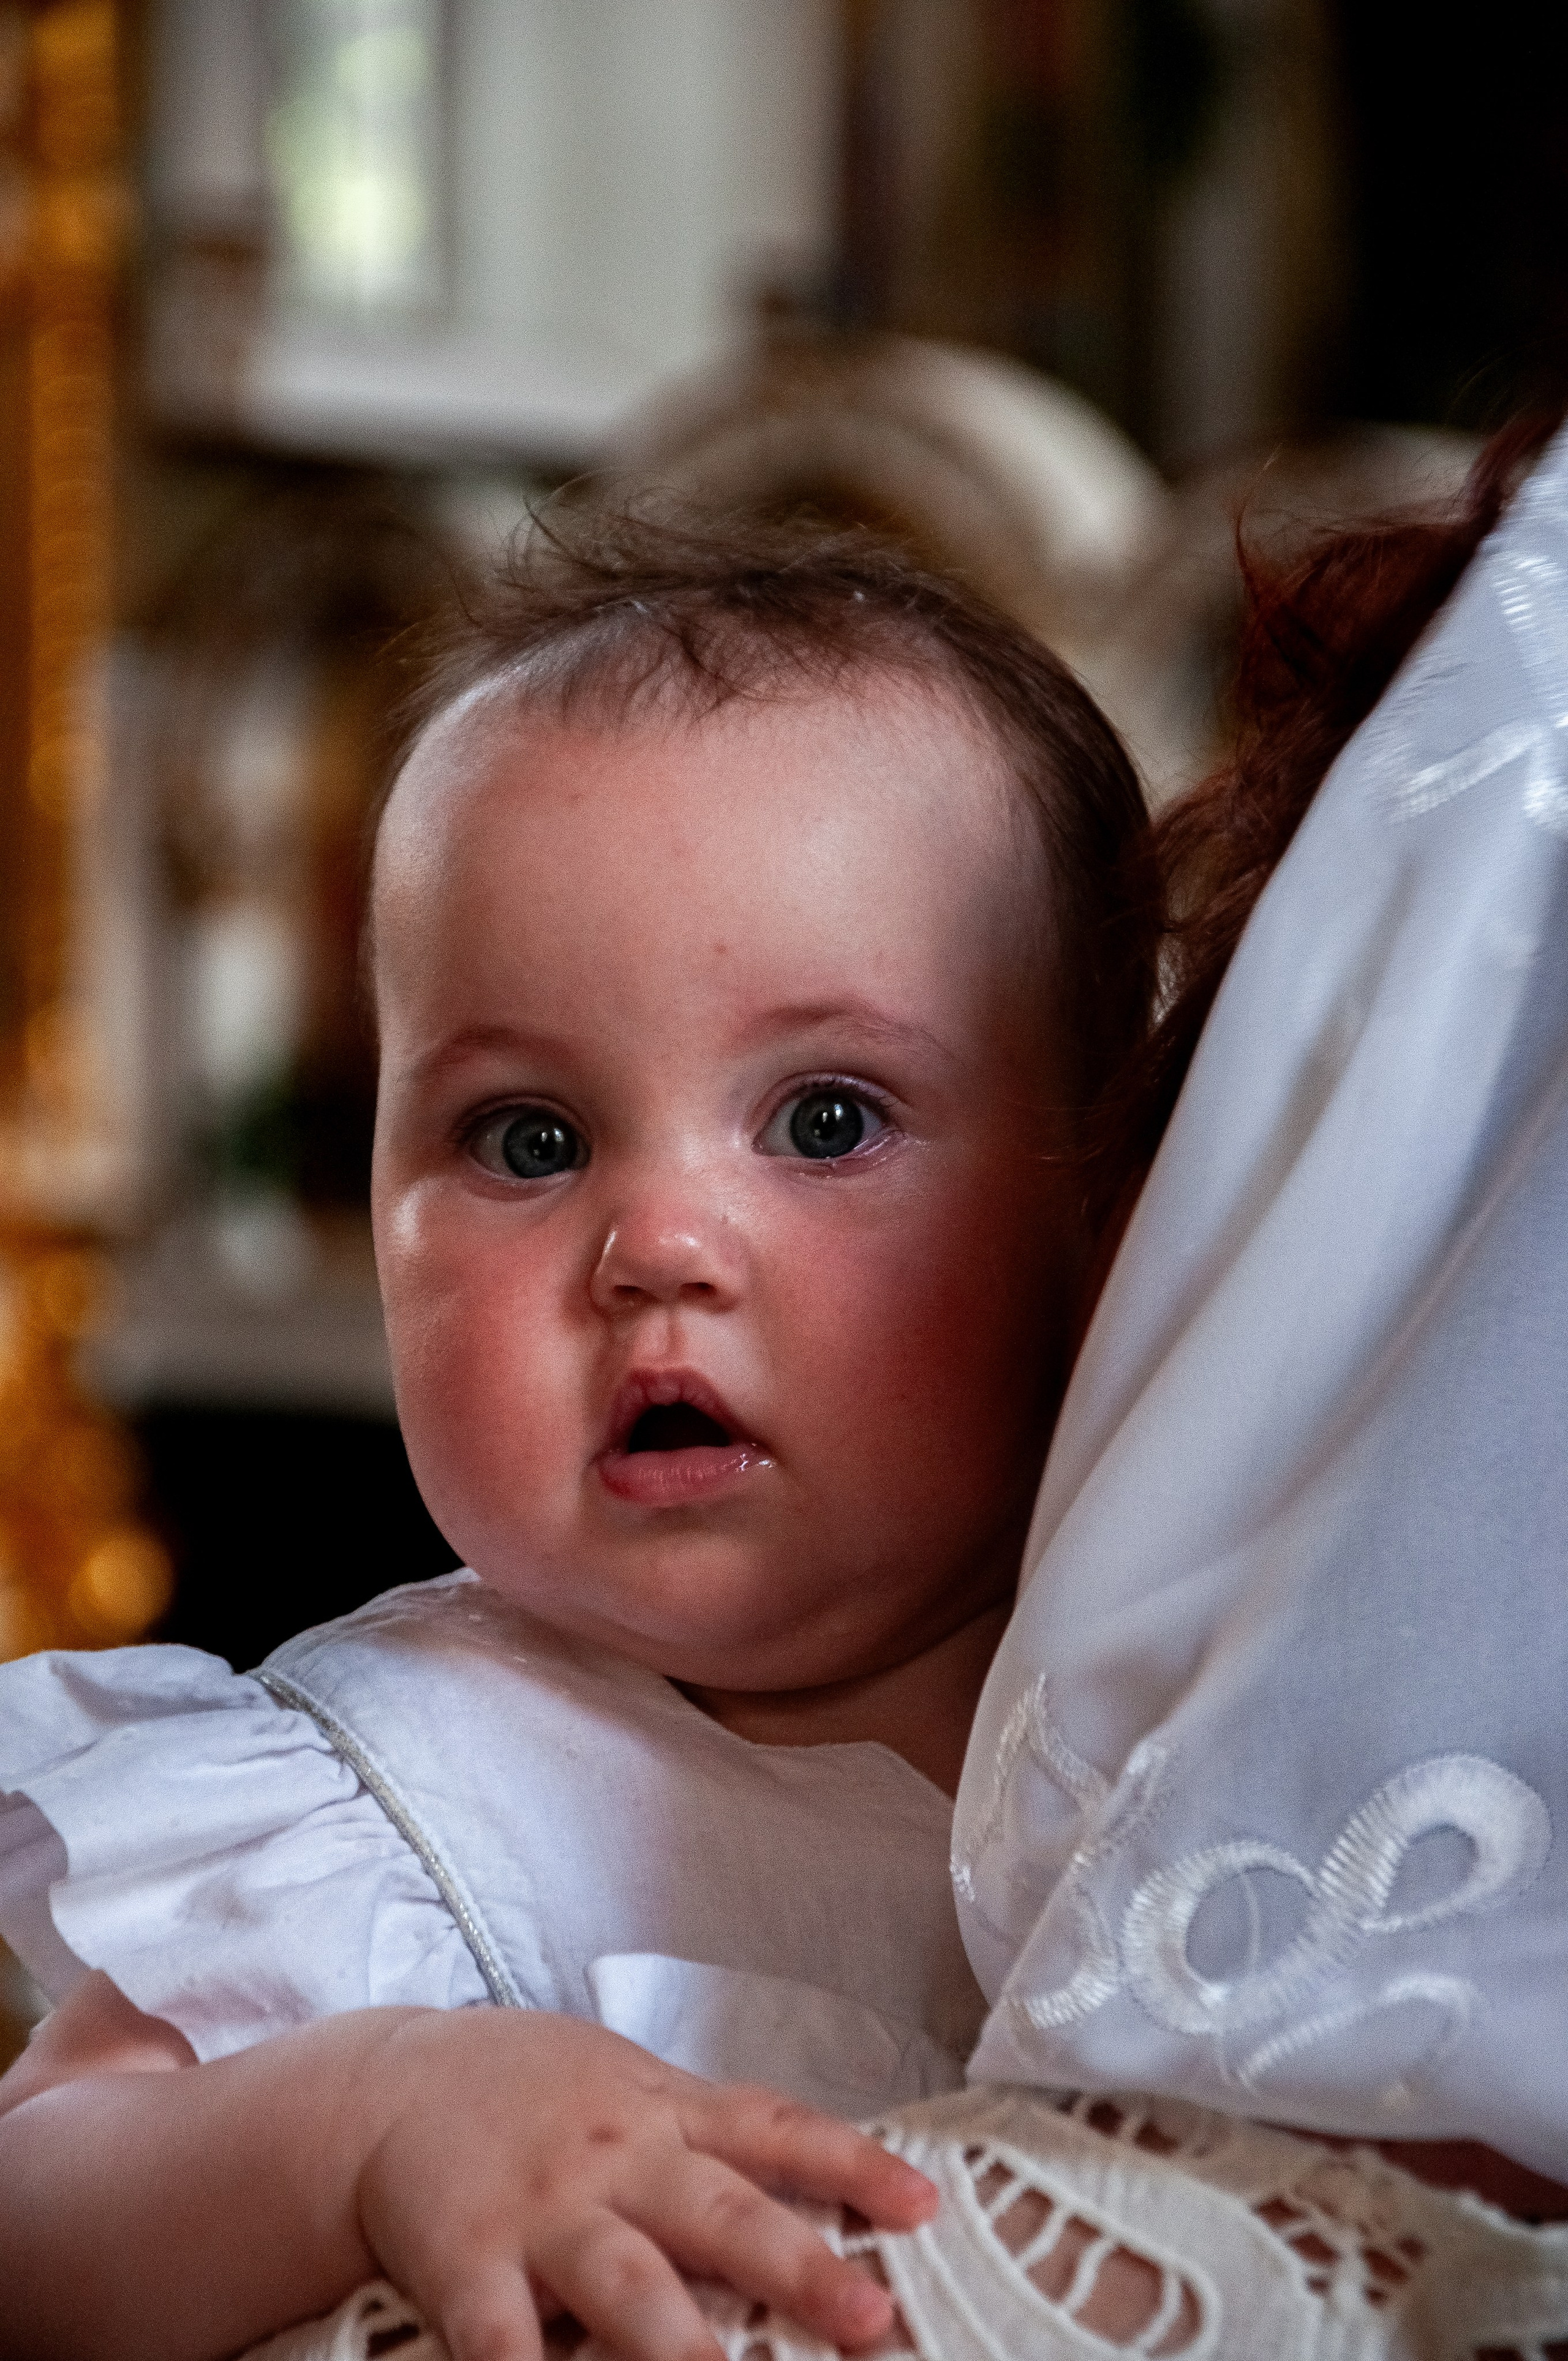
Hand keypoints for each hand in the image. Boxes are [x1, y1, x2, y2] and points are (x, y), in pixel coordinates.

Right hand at [353, 2010, 936, 2360]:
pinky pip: (497, 2334)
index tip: (923, 2204)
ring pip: (622, 2281)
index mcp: (661, 2113)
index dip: (853, 2163)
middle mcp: (615, 2158)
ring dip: (675, 2342)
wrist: (389, 2082)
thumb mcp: (628, 2089)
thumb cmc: (531, 2094)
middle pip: (719, 2212)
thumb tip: (824, 2175)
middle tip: (870, 2315)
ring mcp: (542, 2210)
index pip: (775, 2131)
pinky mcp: (465, 2258)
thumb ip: (709, 2133)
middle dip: (797, 2265)